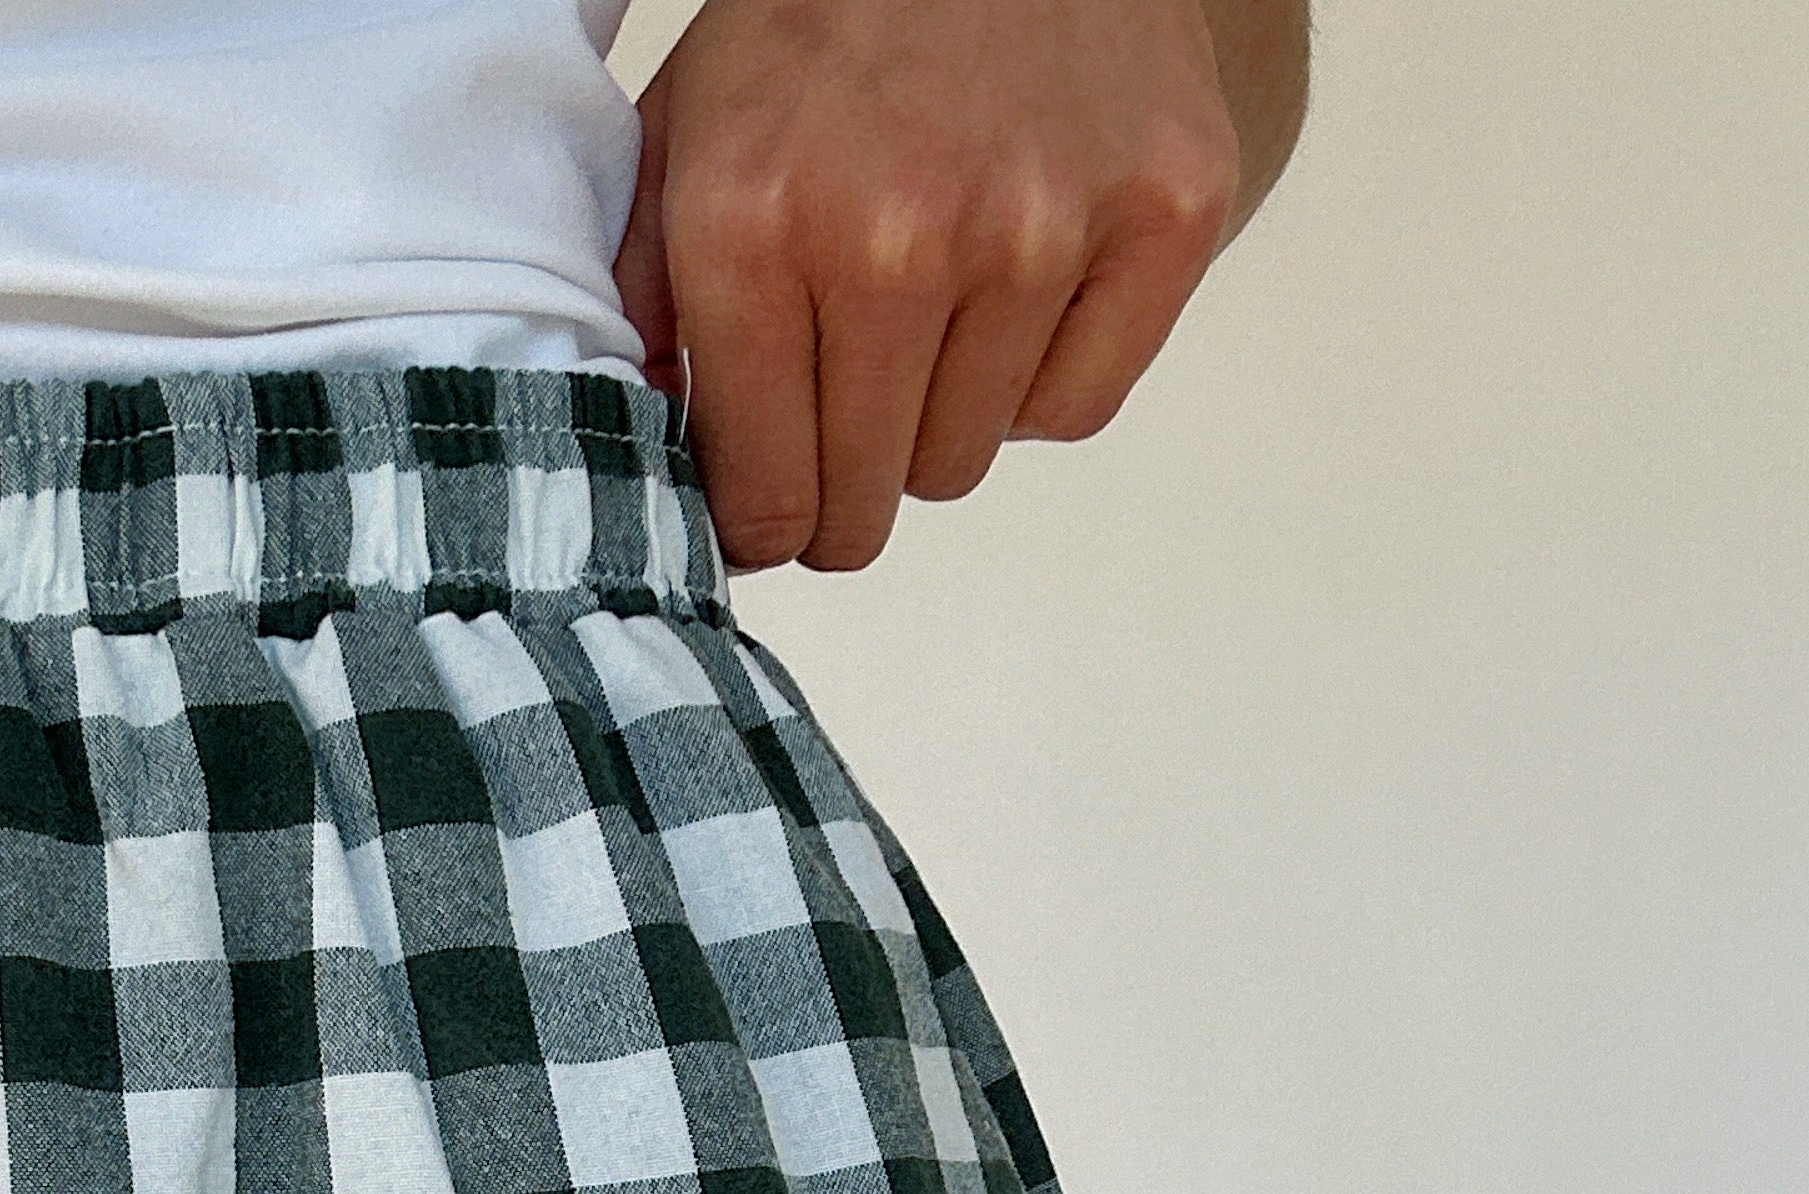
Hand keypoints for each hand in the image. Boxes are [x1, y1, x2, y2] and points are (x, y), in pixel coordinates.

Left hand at [612, 0, 1258, 573]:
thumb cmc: (831, 13)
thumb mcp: (691, 127)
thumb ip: (648, 294)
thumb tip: (653, 455)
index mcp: (757, 220)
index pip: (765, 497)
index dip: (763, 526)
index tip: (770, 512)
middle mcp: (898, 238)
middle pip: (865, 501)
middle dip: (840, 487)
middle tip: (841, 424)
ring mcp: (1038, 230)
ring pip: (964, 460)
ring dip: (935, 418)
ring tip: (927, 309)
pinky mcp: (1160, 215)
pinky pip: (1071, 409)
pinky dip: (1034, 382)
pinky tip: (1008, 293)